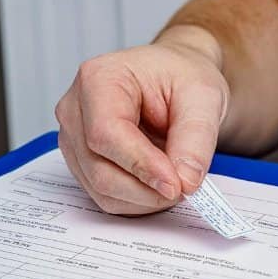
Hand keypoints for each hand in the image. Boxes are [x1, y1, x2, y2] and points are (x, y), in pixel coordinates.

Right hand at [56, 28, 228, 214]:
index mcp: (99, 78)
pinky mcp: (82, 162)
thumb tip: (185, 181)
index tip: (176, 184)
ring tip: (176, 181)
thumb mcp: (203, 97)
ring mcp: (74, 138)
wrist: (175, 79)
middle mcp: (76, 109)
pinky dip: (137, 200)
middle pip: (99, 168)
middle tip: (186, 187)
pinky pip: (105, 196)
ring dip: (144, 198)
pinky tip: (159, 183)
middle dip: (146, 189)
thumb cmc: (181, 77)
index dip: (141, 165)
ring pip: (100, 189)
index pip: (106, 133)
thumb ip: (196, 139)